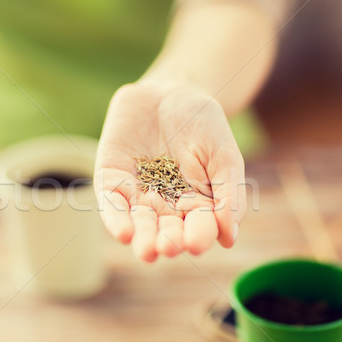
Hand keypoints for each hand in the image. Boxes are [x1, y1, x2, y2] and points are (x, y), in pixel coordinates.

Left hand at [94, 81, 245, 261]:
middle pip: (165, 232)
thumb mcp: (224, 155)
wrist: (171, 91)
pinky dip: (116, 219)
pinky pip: (111, 204)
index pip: (198, 228)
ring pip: (137, 224)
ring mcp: (137, 195)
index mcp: (196, 207)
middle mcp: (165, 208)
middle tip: (168, 248)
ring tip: (147, 250)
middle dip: (166, 242)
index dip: (197, 236)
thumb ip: (229, 194)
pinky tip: (124, 232)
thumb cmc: (204, 126)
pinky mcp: (111, 181)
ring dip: (141, 238)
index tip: (197, 242)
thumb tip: (229, 239)